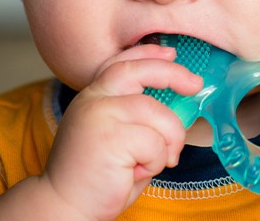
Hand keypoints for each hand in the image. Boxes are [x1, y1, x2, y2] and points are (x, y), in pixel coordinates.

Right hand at [40, 44, 202, 219]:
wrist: (64, 208)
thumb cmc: (97, 177)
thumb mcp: (116, 135)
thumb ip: (136, 116)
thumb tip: (176, 101)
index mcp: (93, 96)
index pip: (121, 63)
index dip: (148, 54)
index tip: (170, 53)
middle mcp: (93, 99)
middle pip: (140, 71)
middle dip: (173, 74)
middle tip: (195, 84)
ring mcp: (100, 115)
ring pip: (158, 113)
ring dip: (168, 140)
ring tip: (153, 162)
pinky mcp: (110, 137)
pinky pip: (155, 143)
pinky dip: (155, 161)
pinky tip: (135, 173)